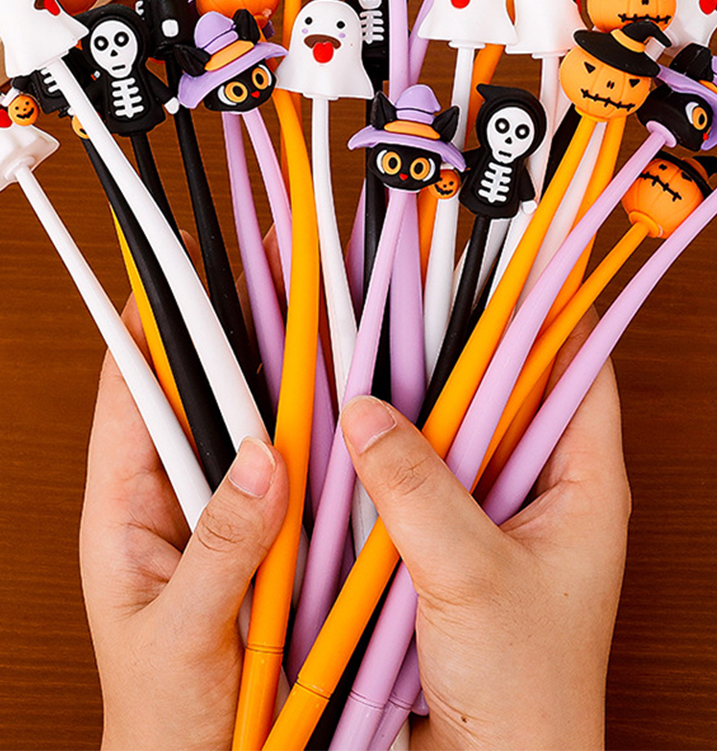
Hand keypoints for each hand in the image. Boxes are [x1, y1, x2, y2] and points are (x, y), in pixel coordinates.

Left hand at [79, 297, 288, 750]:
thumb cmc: (168, 718)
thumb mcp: (187, 635)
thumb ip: (224, 549)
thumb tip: (264, 457)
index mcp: (124, 509)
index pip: (131, 391)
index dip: (150, 322)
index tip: (178, 266)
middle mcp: (169, 496)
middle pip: (195, 392)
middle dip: (229, 331)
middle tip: (272, 272)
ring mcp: (215, 512)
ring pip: (243, 424)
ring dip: (275, 380)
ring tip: (313, 319)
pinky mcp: (257, 535)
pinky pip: (281, 470)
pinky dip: (305, 437)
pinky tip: (336, 409)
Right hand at [340, 310, 629, 750]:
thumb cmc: (526, 693)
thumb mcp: (471, 576)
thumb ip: (417, 490)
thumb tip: (365, 413)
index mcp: (585, 483)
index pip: (578, 368)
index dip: (546, 313)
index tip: (498, 269)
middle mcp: (544, 489)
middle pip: (507, 394)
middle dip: (460, 356)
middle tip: (410, 307)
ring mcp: (499, 516)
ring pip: (459, 437)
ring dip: (420, 412)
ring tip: (376, 362)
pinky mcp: (456, 543)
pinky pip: (426, 481)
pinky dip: (395, 462)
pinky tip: (358, 445)